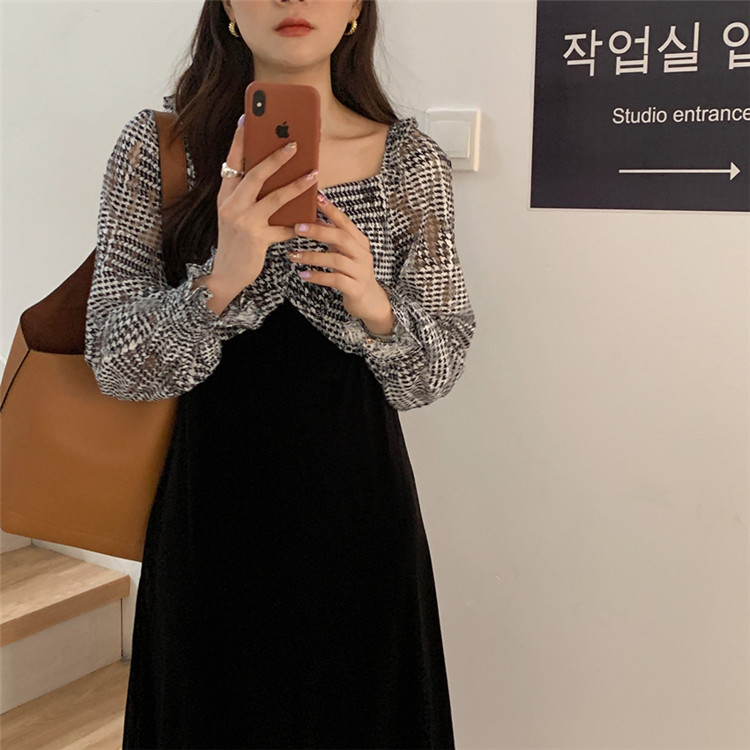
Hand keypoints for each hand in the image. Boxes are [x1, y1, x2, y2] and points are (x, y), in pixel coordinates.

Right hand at [211, 117, 320, 297]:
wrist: (226, 273)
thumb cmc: (236, 240)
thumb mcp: (235, 213)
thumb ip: (248, 194)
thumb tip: (274, 172)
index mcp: (225, 195)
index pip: (232, 161)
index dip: (239, 139)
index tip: (247, 118)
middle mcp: (231, 205)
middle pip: (255, 174)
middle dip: (277, 157)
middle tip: (296, 144)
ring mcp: (243, 222)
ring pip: (274, 197)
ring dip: (297, 185)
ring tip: (314, 174)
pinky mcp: (257, 239)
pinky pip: (283, 227)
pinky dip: (299, 222)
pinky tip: (313, 216)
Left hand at [286, 194, 394, 331]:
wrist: (370, 302)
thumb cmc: (353, 273)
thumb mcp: (345, 253)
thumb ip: (333, 238)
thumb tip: (312, 220)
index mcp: (360, 243)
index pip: (346, 223)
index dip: (332, 210)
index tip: (316, 198)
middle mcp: (363, 255)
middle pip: (341, 238)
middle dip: (318, 232)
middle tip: (297, 228)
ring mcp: (361, 272)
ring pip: (336, 260)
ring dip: (312, 256)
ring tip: (293, 255)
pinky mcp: (355, 289)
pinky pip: (335, 280)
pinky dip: (317, 277)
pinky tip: (303, 275)